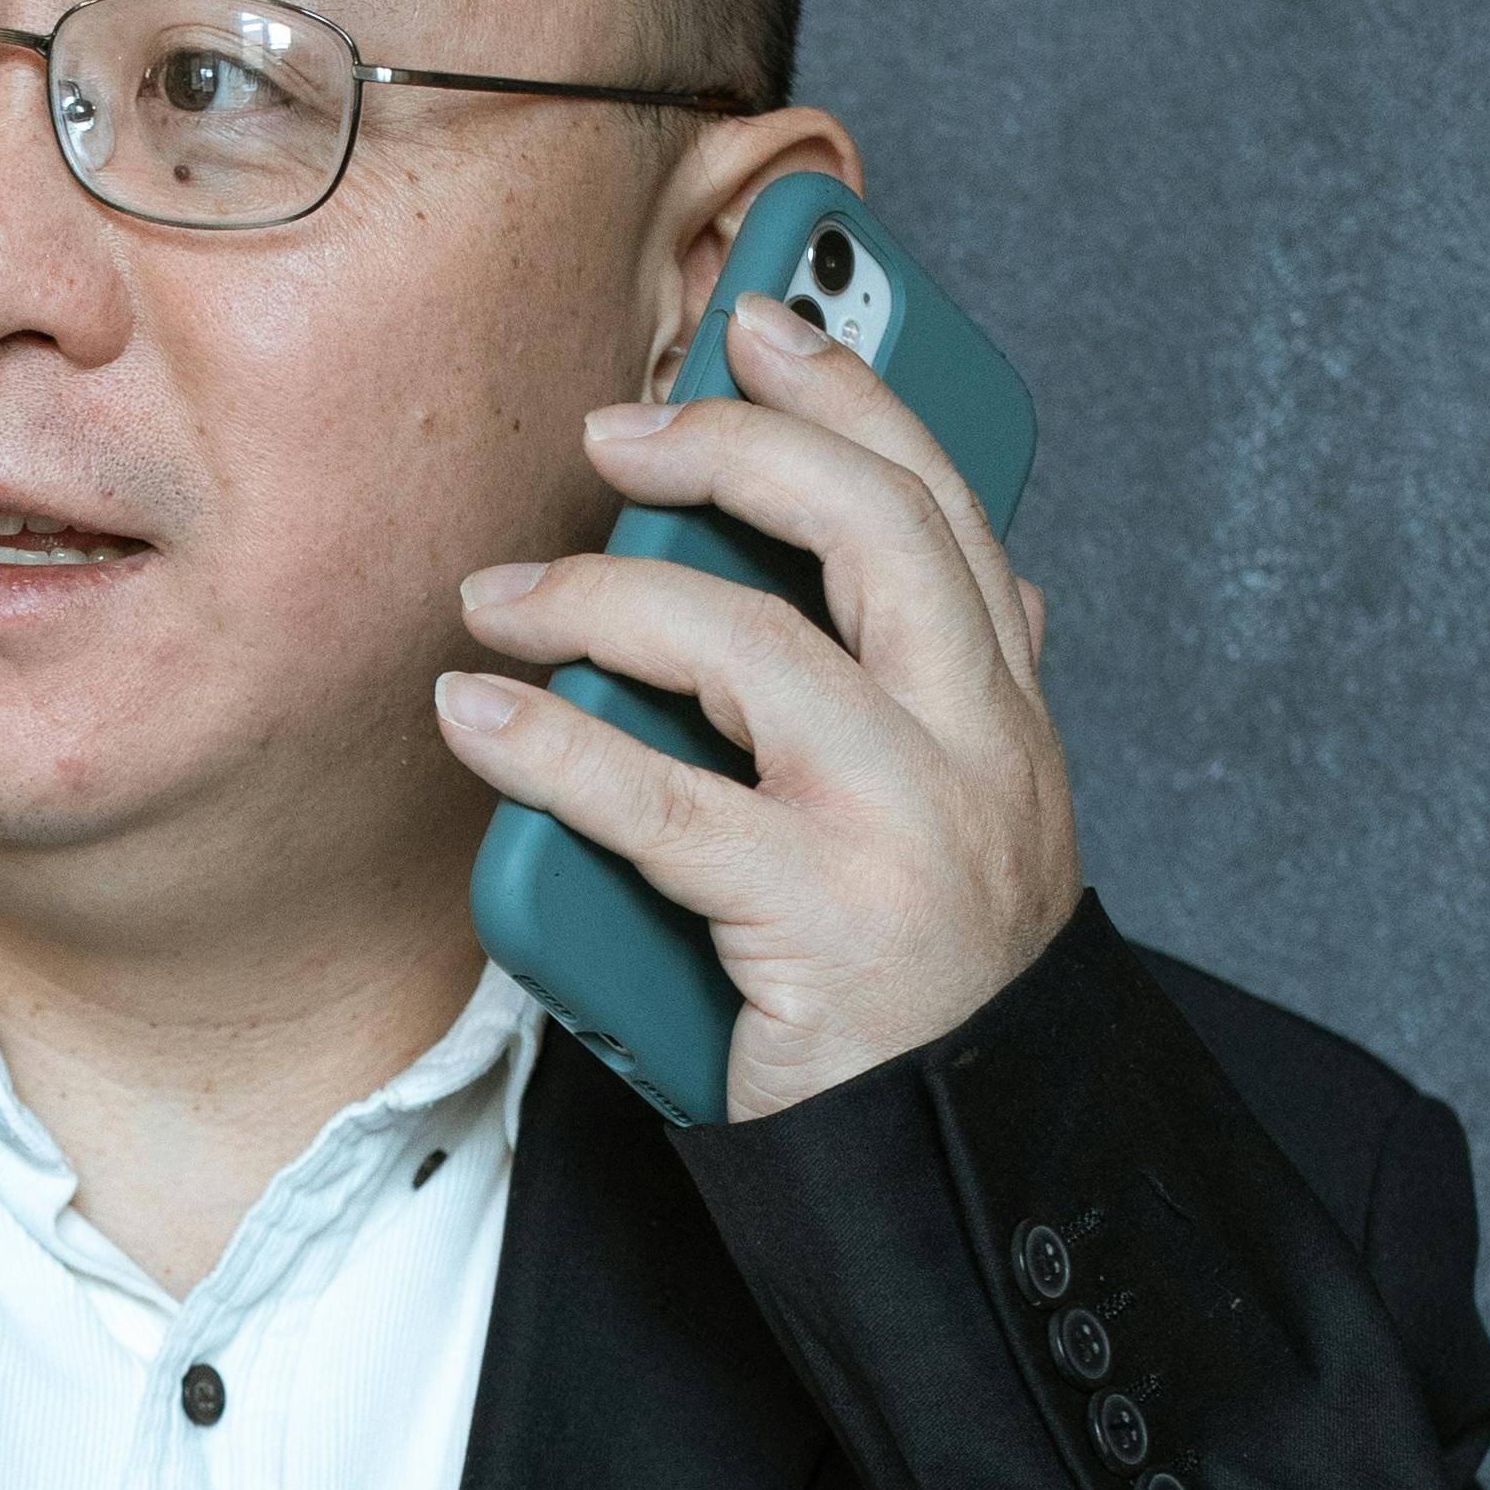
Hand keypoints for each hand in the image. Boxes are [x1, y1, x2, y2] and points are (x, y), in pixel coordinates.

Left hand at [432, 285, 1080, 1117]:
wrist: (966, 1168)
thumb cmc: (923, 996)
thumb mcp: (966, 825)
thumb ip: (945, 706)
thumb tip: (944, 588)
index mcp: (1008, 715)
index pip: (945, 506)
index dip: (852, 396)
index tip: (757, 322)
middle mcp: (979, 751)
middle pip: (867, 529)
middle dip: (730, 450)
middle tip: (611, 435)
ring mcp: (906, 830)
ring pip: (752, 649)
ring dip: (599, 602)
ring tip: (498, 601)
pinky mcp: (822, 920)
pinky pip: (661, 805)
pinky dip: (551, 745)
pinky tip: (480, 715)